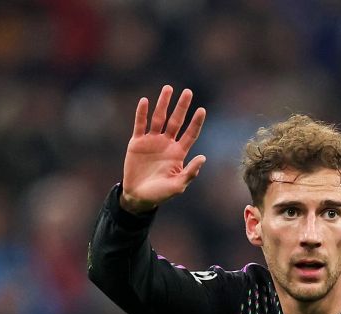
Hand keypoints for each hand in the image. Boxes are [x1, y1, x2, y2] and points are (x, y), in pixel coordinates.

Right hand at [121, 85, 206, 213]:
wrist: (138, 197)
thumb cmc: (160, 194)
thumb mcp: (177, 186)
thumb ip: (190, 172)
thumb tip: (203, 157)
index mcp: (178, 153)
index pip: (190, 134)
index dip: (196, 123)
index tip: (202, 110)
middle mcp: (166, 144)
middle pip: (176, 121)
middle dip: (182, 107)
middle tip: (188, 92)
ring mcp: (152, 141)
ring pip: (159, 118)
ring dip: (163, 104)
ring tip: (168, 88)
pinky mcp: (137, 142)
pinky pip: (140, 125)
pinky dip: (142, 113)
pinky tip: (145, 101)